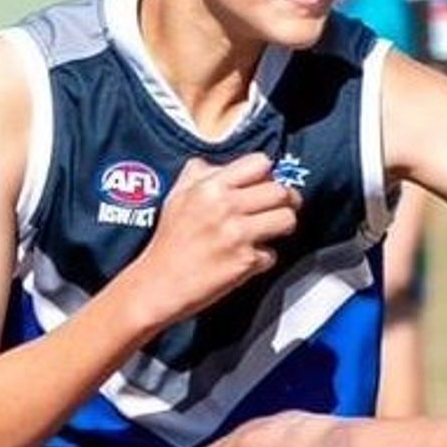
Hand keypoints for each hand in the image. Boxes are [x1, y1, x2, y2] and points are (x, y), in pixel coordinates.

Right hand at [129, 152, 300, 322]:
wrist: (159, 283)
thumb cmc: (169, 241)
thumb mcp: (177, 195)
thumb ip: (200, 174)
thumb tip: (219, 164)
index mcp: (210, 187)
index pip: (260, 163)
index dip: (267, 174)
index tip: (265, 184)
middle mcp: (226, 207)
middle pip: (281, 191)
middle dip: (286, 200)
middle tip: (279, 208)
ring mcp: (238, 234)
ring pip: (287, 219)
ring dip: (282, 226)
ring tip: (270, 231)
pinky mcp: (246, 261)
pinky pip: (273, 253)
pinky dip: (264, 257)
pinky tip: (248, 257)